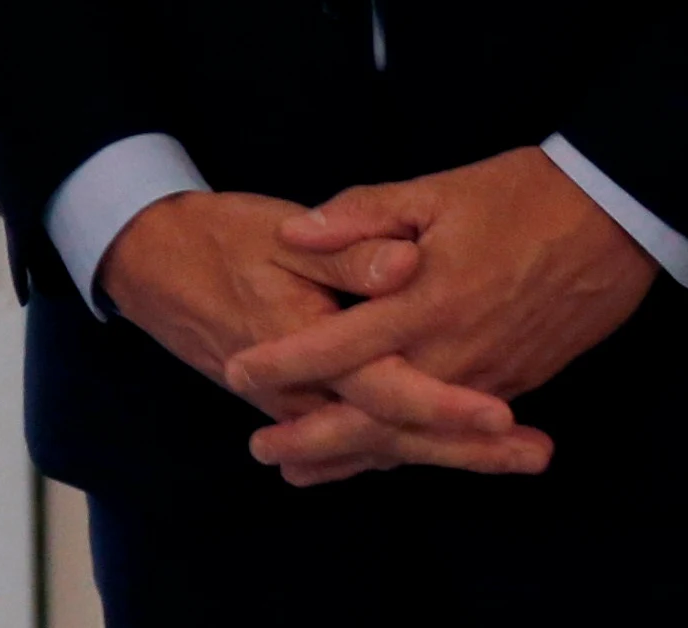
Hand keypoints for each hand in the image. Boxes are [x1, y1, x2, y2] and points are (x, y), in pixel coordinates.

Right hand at [98, 191, 548, 483]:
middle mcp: (303, 391)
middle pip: (395, 435)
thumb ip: (347, 249)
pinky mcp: (300, 404)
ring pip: (381, 443)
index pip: (386, 390)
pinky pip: (360, 437)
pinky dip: (407, 447)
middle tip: (535, 454)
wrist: (152, 263)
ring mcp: (300, 405)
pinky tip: (451, 450)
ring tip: (519, 456)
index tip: (501, 414)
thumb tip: (405, 266)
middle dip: (468, 450)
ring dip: (449, 453)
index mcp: (305, 345)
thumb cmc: (221, 237)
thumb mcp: (280, 231)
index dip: (445, 406)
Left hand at [225, 149, 656, 482]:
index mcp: (426, 300)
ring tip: (302, 471)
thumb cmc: (523, 194)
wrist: (616, 217)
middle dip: (313, 438)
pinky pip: (450, 431)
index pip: (339, 344)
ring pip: (411, 435)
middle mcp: (455, 352)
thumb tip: (295, 233)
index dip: (285, 361)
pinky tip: (381, 456)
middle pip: (371, 415)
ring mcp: (489, 376)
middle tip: (262, 451)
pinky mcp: (516, 382)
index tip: (238, 370)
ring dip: (355, 457)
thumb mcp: (436, 189)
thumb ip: (362, 215)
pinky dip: (408, 449)